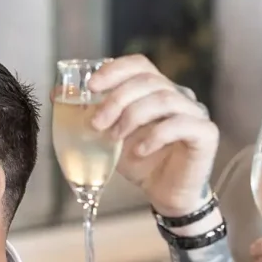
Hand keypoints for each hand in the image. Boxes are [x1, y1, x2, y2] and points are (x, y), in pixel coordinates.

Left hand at [86, 56, 219, 217]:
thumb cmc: (141, 164)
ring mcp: (195, 112)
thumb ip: (91, 115)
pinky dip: (155, 136)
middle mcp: (179, 95)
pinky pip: (180, 125)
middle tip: (96, 123)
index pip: (139, 64)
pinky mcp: (206, 133)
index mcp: (157, 90)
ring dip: (132, 116)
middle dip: (117, 99)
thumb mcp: (108, 138)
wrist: (167, 196)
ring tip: (114, 137)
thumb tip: (56, 93)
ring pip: (164, 99)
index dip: (115, 70)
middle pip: (148, 81)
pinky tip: (139, 151)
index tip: (91, 86)